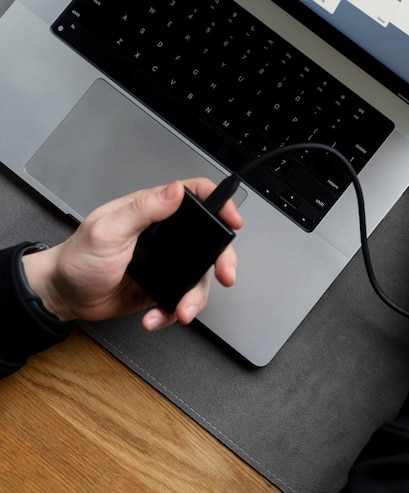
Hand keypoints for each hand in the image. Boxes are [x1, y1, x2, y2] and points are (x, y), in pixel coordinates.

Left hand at [22, 178, 242, 330]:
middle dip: (222, 260)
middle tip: (225, 275)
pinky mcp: (162, 287)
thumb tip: (175, 191)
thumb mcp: (108, 230)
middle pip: (209, 241)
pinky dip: (173, 312)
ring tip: (182, 312)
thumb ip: (143, 209)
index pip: (195, 196)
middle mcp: (165, 235)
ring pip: (199, 276)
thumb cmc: (77, 259)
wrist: (63, 297)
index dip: (220, 204)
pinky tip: (155, 317)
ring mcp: (167, 262)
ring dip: (195, 297)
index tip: (232, 221)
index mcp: (152, 212)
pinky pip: (181, 299)